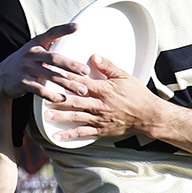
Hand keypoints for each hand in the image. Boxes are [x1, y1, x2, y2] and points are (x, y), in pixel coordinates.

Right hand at [0, 23, 89, 105]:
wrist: (0, 78)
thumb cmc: (24, 64)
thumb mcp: (33, 52)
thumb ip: (49, 48)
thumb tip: (70, 43)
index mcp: (36, 44)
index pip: (51, 33)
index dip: (64, 29)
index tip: (77, 27)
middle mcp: (31, 54)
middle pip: (54, 58)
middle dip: (71, 65)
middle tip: (86, 71)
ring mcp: (26, 68)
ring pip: (51, 76)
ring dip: (68, 84)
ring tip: (82, 90)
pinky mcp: (23, 82)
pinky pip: (40, 90)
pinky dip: (52, 95)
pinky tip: (63, 98)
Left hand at [39, 53, 159, 143]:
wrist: (148, 116)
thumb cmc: (138, 95)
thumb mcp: (125, 77)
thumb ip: (108, 67)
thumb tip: (94, 56)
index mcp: (104, 90)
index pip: (82, 83)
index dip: (67, 78)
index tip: (54, 74)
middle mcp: (99, 105)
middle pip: (75, 101)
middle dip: (58, 98)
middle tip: (43, 96)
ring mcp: (99, 119)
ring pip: (76, 117)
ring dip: (60, 116)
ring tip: (46, 114)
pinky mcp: (100, 130)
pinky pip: (82, 133)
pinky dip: (69, 135)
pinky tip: (57, 136)